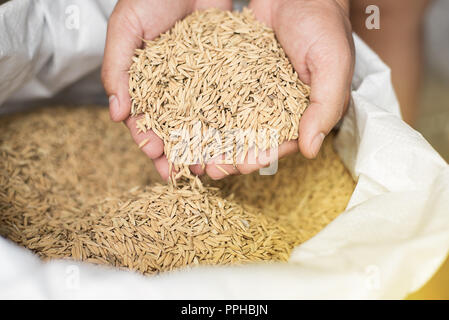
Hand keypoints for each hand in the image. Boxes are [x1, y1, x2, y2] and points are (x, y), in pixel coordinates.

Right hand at [101, 0, 231, 180]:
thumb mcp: (126, 29)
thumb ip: (117, 69)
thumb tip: (115, 114)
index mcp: (145, 83)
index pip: (144, 119)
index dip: (148, 140)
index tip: (155, 157)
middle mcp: (173, 88)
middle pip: (174, 128)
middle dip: (177, 153)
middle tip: (183, 174)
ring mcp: (200, 83)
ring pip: (202, 121)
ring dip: (204, 146)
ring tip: (209, 166)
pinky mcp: (224, 74)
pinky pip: (227, 101)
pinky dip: (230, 122)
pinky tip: (234, 140)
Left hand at [203, 0, 354, 179]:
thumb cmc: (323, 24)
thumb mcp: (332, 64)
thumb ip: (325, 106)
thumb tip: (311, 150)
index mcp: (302, 111)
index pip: (280, 143)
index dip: (259, 158)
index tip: (239, 168)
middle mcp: (275, 105)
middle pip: (250, 139)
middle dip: (229, 156)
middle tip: (207, 169)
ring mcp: (253, 90)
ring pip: (230, 121)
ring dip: (212, 139)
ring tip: (191, 153)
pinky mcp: (235, 74)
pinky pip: (218, 94)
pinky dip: (204, 108)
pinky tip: (186, 120)